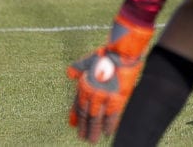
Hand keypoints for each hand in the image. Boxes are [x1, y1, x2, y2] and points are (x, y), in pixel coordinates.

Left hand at [67, 16, 153, 142]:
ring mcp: (104, 97)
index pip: (78, 104)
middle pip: (87, 114)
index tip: (74, 125)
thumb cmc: (107, 54)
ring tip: (93, 139)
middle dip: (85, 127)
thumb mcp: (88, 60)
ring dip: (95, 129)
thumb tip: (70, 72)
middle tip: (84, 137)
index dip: (75, 116)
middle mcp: (92, 93)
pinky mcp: (118, 98)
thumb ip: (78, 68)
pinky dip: (110, 125)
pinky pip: (113, 116)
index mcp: (84, 84)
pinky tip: (109, 132)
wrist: (122, 53)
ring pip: (98, 118)